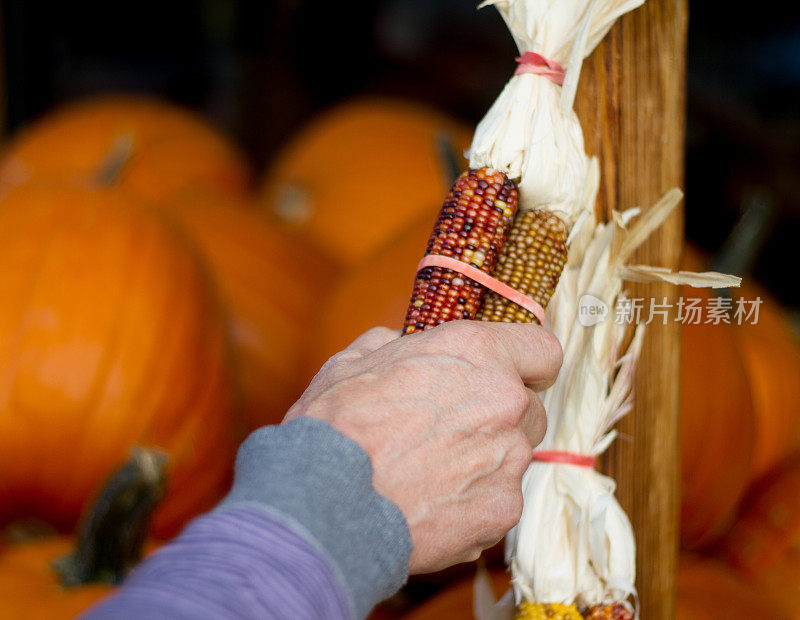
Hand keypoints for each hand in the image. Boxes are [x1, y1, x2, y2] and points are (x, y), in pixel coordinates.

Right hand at [285, 321, 561, 573]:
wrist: (323, 501)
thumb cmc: (335, 424)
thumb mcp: (355, 361)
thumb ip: (395, 344)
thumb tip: (399, 343)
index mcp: (476, 352)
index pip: (543, 350)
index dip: (528, 364)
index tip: (513, 375)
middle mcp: (505, 401)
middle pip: (530, 407)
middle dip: (500, 416)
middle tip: (452, 429)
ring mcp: (509, 460)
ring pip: (514, 456)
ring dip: (485, 461)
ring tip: (430, 474)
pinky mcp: (502, 511)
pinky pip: (498, 501)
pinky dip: (473, 504)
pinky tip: (429, 504)